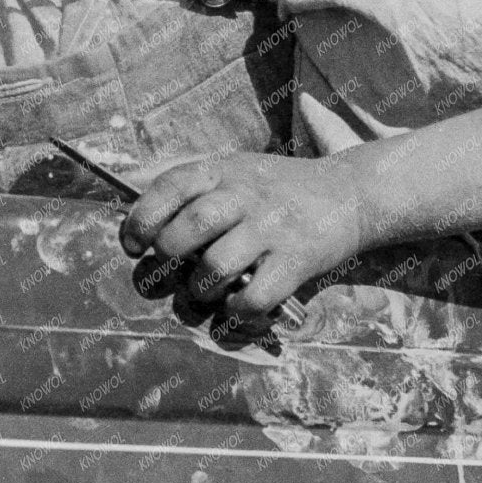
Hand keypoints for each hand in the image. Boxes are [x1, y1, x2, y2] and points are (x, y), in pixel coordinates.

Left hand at [119, 150, 367, 320]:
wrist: (348, 194)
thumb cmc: (275, 190)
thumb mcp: (232, 172)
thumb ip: (191, 193)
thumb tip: (137, 229)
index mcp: (220, 171)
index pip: (168, 188)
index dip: (141, 220)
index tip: (132, 245)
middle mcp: (244, 196)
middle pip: (188, 227)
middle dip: (167, 256)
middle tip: (169, 269)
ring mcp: (273, 228)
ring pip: (217, 266)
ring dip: (199, 288)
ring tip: (203, 290)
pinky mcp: (299, 260)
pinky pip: (256, 296)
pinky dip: (237, 311)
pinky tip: (236, 307)